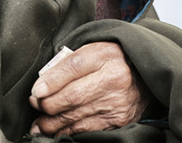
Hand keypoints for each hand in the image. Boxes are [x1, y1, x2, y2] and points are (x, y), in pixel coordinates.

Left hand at [29, 42, 149, 136]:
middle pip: (72, 95)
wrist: (146, 75)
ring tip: (39, 123)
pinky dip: (67, 131)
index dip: (51, 81)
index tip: (35, 90)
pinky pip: (86, 129)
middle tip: (35, 104)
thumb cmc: (113, 60)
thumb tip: (42, 84)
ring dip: (52, 122)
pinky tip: (55, 130)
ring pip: (76, 116)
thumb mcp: (94, 50)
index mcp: (105, 55)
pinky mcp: (119, 120)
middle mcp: (113, 78)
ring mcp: (117, 102)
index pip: (73, 66)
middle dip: (47, 104)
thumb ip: (69, 63)